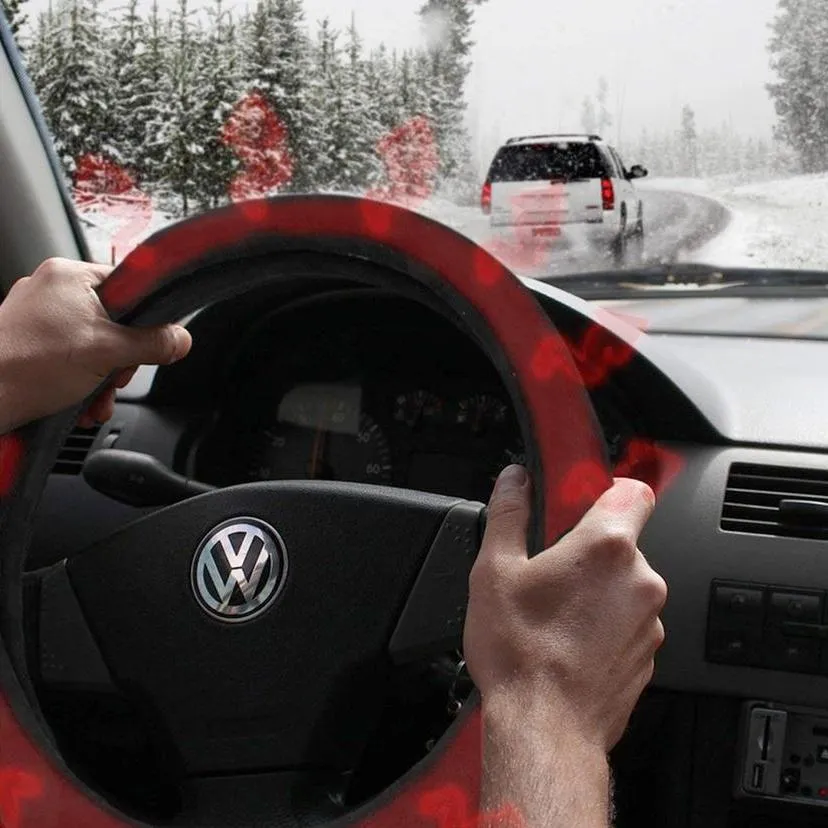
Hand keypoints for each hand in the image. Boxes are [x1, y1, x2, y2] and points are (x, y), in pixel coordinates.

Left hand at [0, 258, 190, 432]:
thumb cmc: (27, 367)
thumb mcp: (108, 353)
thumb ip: (152, 344)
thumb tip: (181, 339)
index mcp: (69, 275)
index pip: (129, 287)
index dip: (145, 321)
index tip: (147, 346)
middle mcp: (51, 289)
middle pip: (113, 321)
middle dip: (120, 360)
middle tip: (115, 379)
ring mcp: (38, 316)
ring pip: (93, 344)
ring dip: (102, 378)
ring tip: (96, 399)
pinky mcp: (29, 341)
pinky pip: (70, 356)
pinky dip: (81, 381)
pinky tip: (81, 402)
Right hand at [464, 465, 665, 753]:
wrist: (545, 728)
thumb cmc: (521, 654)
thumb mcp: (494, 571)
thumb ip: (509, 514)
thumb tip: (515, 481)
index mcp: (606, 548)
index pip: (633, 491)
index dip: (608, 490)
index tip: (581, 502)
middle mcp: (639, 580)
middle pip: (622, 542)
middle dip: (588, 549)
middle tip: (548, 571)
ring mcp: (648, 621)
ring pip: (624, 584)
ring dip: (596, 589)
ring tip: (554, 613)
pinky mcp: (647, 655)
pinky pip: (627, 621)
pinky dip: (604, 623)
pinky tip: (568, 641)